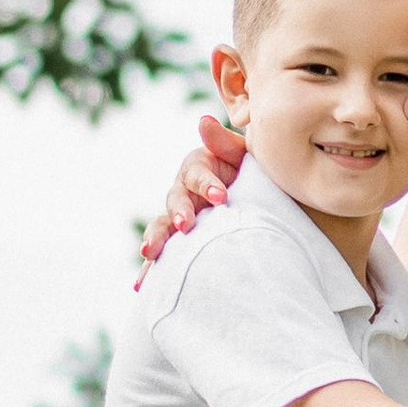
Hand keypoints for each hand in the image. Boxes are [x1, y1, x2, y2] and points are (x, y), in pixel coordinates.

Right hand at [135, 114, 246, 276]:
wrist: (267, 201)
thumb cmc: (256, 172)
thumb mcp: (247, 154)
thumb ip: (226, 142)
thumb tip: (203, 121)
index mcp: (200, 168)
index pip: (198, 174)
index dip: (208, 184)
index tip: (222, 197)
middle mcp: (185, 192)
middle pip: (175, 200)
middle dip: (178, 213)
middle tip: (185, 225)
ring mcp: (182, 218)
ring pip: (163, 227)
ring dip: (156, 238)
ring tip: (149, 253)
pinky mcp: (183, 242)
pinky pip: (165, 255)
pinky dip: (153, 270)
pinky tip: (140, 285)